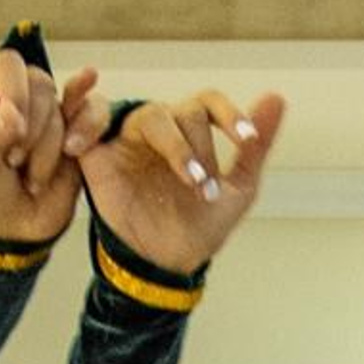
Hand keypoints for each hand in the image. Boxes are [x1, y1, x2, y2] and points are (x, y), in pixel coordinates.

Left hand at [0, 42, 106, 249]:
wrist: (12, 229)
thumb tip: (12, 112)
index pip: (7, 65)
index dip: (14, 90)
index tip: (12, 124)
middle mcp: (20, 96)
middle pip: (41, 87)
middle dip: (32, 133)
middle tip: (14, 163)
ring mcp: (52, 114)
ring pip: (66, 108)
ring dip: (51, 149)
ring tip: (32, 176)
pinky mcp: (79, 133)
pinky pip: (93, 113)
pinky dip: (90, 116)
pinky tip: (89, 84)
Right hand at [78, 86, 285, 282]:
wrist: (166, 265)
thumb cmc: (199, 227)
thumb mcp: (238, 190)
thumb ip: (255, 148)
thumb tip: (277, 98)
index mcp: (192, 132)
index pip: (209, 102)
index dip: (230, 115)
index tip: (248, 139)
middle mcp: (162, 130)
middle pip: (184, 112)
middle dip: (202, 151)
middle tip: (206, 190)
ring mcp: (131, 139)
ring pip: (152, 115)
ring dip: (176, 145)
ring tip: (190, 178)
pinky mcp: (98, 154)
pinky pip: (88, 117)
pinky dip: (86, 116)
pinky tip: (93, 139)